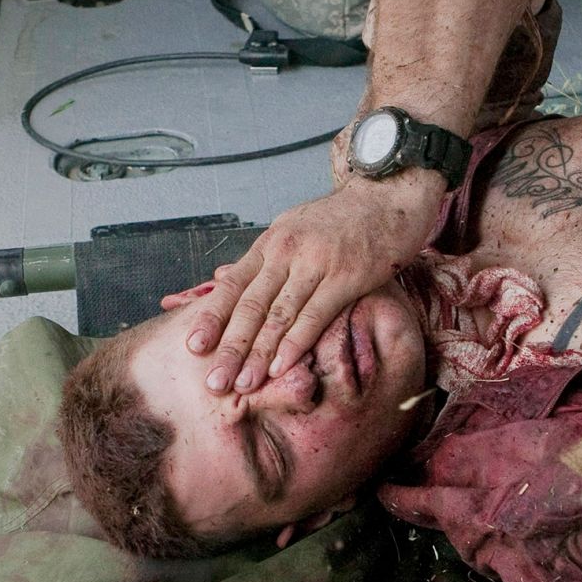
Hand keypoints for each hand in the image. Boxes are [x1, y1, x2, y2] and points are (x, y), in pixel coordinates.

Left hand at [175, 183, 434, 392]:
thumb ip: (263, 259)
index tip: (193, 347)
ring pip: (278, 316)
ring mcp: (315, 264)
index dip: (211, 318)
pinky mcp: (346, 277)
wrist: (388, 197)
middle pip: (250, 306)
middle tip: (213, 381)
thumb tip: (223, 280)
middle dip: (229, 348)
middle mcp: (286, 253)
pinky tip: (281, 366)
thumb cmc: (344, 219)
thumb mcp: (294, 228)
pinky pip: (314, 315)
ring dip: (258, 354)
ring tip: (243, 384)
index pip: (232, 286)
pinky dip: (295, 343)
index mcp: (270, 244)